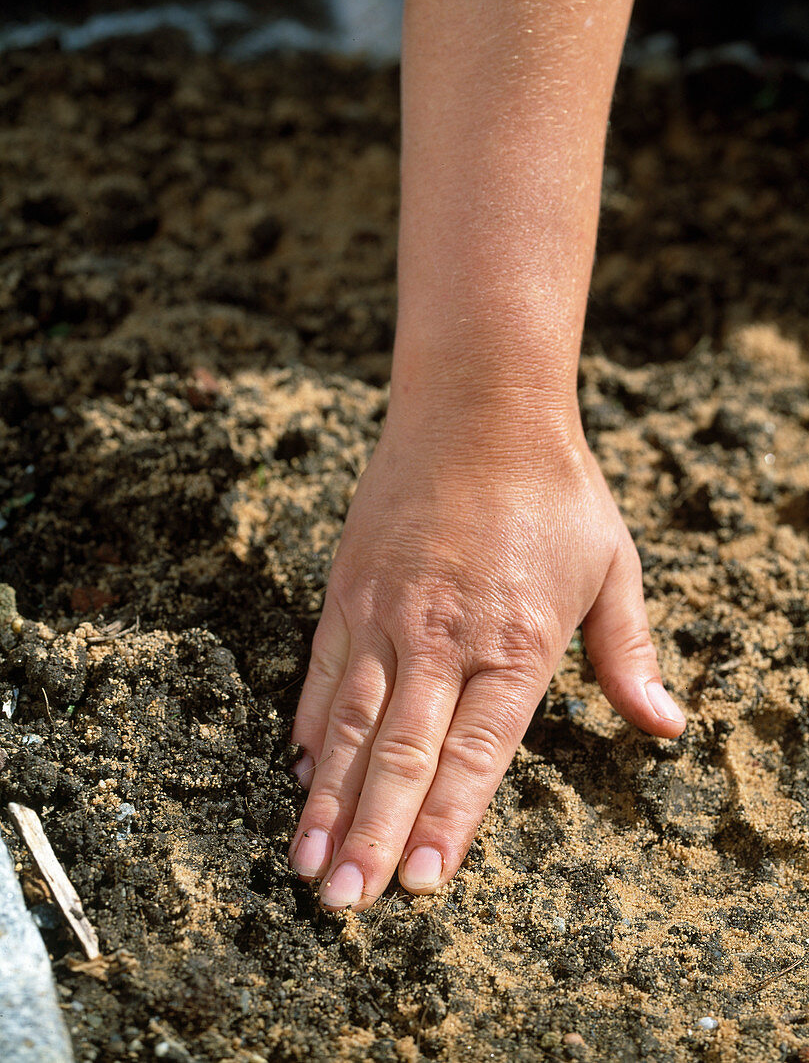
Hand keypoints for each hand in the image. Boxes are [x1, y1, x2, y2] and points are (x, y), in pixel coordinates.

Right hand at [288, 416, 684, 910]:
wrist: (480, 406)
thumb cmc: (555, 491)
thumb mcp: (614, 566)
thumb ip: (629, 653)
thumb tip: (665, 727)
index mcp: (516, 641)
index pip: (476, 755)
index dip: (448, 825)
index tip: (420, 888)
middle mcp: (444, 635)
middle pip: (403, 753)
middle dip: (373, 834)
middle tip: (343, 904)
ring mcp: (388, 610)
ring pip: (352, 723)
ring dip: (329, 800)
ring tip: (309, 863)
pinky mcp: (350, 587)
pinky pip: (324, 670)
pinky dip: (312, 727)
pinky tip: (302, 774)